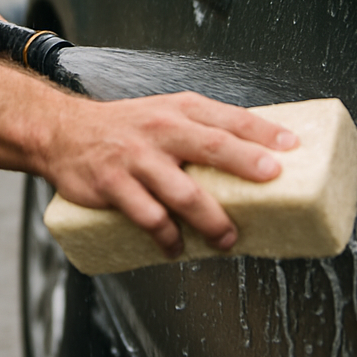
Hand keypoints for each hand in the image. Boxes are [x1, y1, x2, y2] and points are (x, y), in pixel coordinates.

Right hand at [42, 92, 297, 257]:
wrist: (63, 131)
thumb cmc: (125, 127)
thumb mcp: (165, 113)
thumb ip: (202, 131)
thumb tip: (254, 159)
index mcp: (179, 109)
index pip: (230, 117)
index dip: (264, 131)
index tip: (294, 145)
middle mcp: (161, 129)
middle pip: (212, 145)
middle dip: (246, 162)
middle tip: (273, 180)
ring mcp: (137, 157)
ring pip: (183, 192)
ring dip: (211, 219)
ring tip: (227, 238)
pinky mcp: (113, 184)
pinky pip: (148, 216)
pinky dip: (167, 236)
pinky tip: (176, 247)